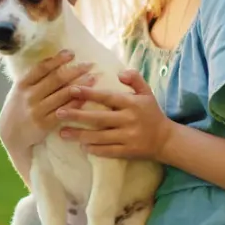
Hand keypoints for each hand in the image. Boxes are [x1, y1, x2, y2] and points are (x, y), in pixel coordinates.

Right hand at [0, 50, 95, 148]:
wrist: (10, 134)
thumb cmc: (18, 108)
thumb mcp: (19, 91)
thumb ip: (34, 79)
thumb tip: (55, 62)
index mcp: (22, 84)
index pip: (41, 68)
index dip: (57, 59)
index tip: (71, 53)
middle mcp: (29, 96)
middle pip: (56, 79)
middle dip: (74, 70)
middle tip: (89, 64)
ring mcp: (37, 110)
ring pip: (62, 94)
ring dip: (80, 85)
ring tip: (93, 78)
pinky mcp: (44, 124)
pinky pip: (64, 111)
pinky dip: (76, 103)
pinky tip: (86, 97)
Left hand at [56, 69, 174, 159]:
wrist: (166, 140)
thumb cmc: (151, 113)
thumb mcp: (147, 93)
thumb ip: (135, 79)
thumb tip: (120, 72)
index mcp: (132, 103)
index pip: (107, 97)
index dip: (89, 93)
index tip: (71, 90)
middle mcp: (129, 120)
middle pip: (99, 118)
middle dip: (77, 116)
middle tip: (58, 113)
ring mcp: (129, 137)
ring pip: (100, 137)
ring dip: (80, 135)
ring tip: (62, 133)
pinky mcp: (129, 151)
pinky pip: (108, 151)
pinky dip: (95, 149)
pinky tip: (81, 146)